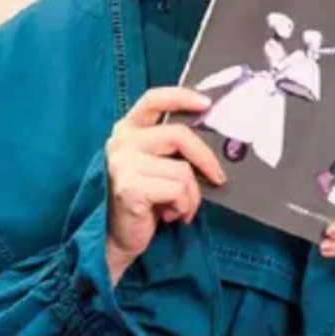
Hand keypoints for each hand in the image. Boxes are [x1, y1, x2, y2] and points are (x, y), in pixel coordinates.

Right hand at [105, 87, 226, 283]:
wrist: (117, 238)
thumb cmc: (144, 199)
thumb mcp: (156, 164)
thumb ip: (173, 147)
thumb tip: (212, 139)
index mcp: (127, 128)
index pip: (154, 100)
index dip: (182, 97)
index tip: (206, 104)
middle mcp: (122, 140)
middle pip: (179, 135)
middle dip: (205, 159)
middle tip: (217, 177)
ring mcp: (123, 163)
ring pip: (182, 169)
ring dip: (191, 195)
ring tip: (179, 206)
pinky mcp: (130, 186)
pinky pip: (178, 190)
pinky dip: (183, 207)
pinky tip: (169, 215)